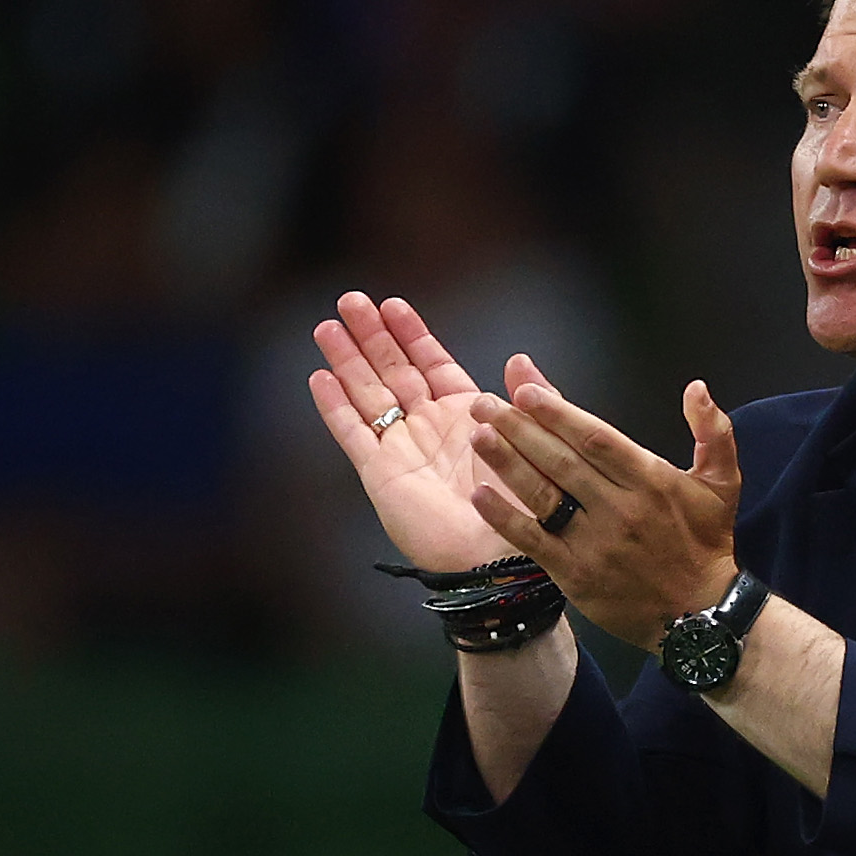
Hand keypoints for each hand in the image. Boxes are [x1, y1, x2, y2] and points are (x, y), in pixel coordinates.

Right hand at [306, 292, 555, 572]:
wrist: (500, 555)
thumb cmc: (526, 504)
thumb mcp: (536, 441)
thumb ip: (529, 398)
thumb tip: (518, 358)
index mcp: (467, 417)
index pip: (431, 364)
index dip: (411, 334)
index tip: (393, 304)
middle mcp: (430, 429)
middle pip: (392, 372)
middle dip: (371, 336)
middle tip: (349, 300)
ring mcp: (402, 450)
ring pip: (367, 395)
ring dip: (347, 361)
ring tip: (327, 327)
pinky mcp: (380, 475)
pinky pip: (352, 433)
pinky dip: (334, 405)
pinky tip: (320, 377)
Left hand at [466, 377, 743, 647]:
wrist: (700, 615)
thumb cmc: (707, 545)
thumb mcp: (722, 483)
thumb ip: (713, 432)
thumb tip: (697, 388)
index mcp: (651, 481)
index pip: (595, 438)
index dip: (558, 412)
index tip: (526, 390)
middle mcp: (620, 509)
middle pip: (561, 461)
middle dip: (520, 428)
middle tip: (486, 403)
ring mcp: (595, 544)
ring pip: (544, 495)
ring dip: (507, 463)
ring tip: (478, 435)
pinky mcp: (576, 575)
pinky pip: (533, 541)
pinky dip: (505, 518)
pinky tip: (479, 495)